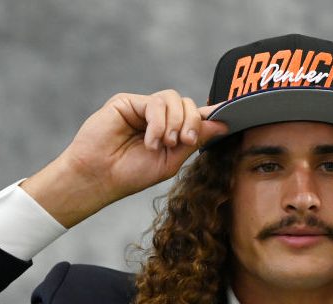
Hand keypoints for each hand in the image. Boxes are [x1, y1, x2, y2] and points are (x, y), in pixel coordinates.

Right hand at [22, 90, 228, 226]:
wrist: (100, 176)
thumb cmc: (132, 174)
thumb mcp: (171, 161)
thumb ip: (194, 141)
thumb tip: (221, 124)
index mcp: (171, 132)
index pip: (195, 117)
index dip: (212, 114)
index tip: (232, 115)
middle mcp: (159, 117)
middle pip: (188, 104)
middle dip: (192, 122)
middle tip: (184, 141)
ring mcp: (143, 108)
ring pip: (174, 99)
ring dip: (174, 122)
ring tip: (163, 143)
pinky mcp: (128, 102)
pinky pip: (155, 101)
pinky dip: (158, 122)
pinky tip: (150, 140)